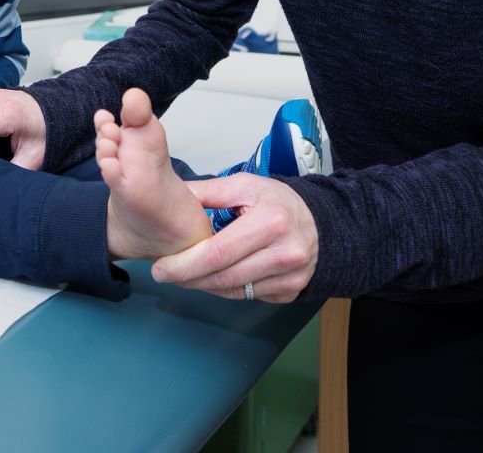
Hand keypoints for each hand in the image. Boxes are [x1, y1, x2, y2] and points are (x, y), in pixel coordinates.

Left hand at [150, 173, 318, 303]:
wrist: (321, 225)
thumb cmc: (279, 203)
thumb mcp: (246, 186)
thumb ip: (208, 192)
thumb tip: (171, 195)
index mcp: (270, 222)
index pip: (218, 253)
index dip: (185, 264)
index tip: (161, 266)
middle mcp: (284, 254)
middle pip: (223, 277)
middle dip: (187, 278)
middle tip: (164, 273)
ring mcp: (289, 277)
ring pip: (232, 292)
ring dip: (203, 285)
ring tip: (184, 274)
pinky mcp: (289, 292)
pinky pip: (246, 296)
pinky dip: (224, 289)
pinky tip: (211, 278)